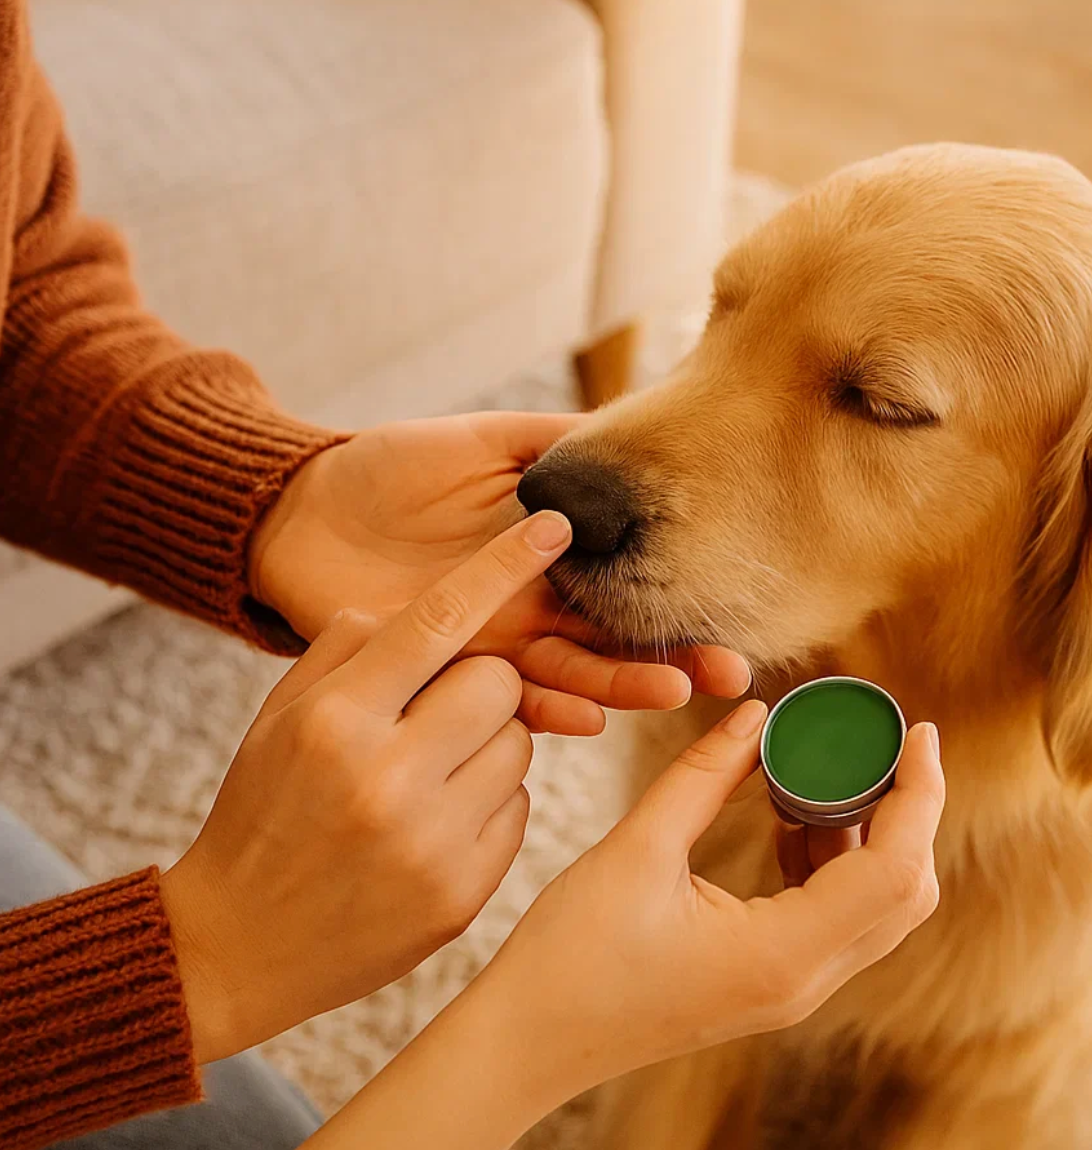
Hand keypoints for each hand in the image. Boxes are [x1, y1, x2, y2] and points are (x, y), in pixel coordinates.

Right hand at [161, 510, 574, 1063]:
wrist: (237, 949)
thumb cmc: (261, 812)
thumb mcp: (277, 719)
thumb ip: (345, 650)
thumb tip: (425, 606)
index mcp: (335, 721)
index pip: (438, 621)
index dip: (502, 567)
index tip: (555, 528)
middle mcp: (387, 778)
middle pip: (500, 682)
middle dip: (481, 686)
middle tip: (439, 714)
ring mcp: (432, 843)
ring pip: (520, 744)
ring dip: (488, 745)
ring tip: (430, 777)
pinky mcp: (464, 893)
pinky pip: (520, 808)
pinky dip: (490, 805)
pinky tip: (437, 825)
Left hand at [249, 413, 750, 733]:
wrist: (300, 511)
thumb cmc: (387, 470)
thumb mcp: (480, 441)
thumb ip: (553, 444)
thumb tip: (631, 430)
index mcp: (545, 559)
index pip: (627, 590)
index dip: (680, 609)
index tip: (733, 628)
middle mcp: (528, 609)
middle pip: (611, 643)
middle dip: (672, 663)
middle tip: (730, 678)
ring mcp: (487, 642)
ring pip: (566, 672)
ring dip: (620, 688)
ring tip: (671, 696)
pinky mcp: (439, 666)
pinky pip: (495, 694)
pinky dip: (539, 710)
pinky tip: (585, 719)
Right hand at [480, 709, 944, 1092]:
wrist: (530, 1041)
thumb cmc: (572, 953)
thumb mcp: (637, 847)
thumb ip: (705, 775)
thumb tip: (758, 715)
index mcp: (781, 956)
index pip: (895, 871)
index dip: (919, 796)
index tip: (917, 732)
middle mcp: (802, 982)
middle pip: (904, 894)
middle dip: (907, 810)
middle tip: (882, 741)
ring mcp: (789, 990)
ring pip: (874, 908)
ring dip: (869, 832)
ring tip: (829, 766)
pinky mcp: (769, 982)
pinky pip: (833, 918)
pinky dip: (832, 859)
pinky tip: (789, 814)